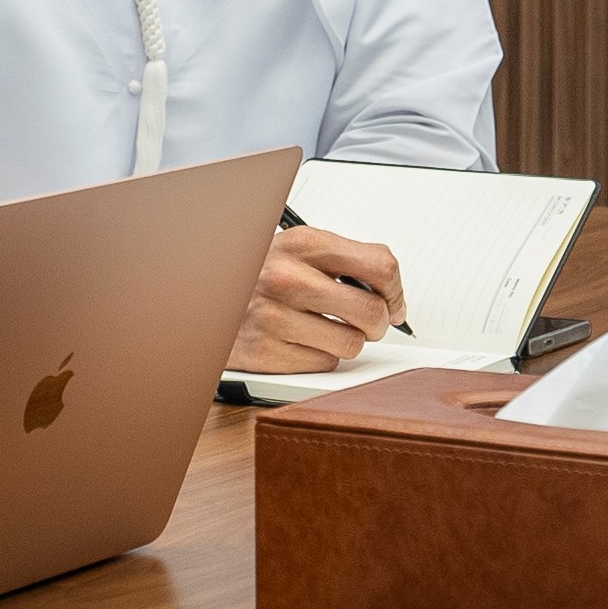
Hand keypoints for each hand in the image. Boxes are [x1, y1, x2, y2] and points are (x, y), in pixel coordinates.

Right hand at [229, 224, 407, 372]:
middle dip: (379, 323)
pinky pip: (325, 364)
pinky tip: (302, 341)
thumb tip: (392, 290)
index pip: (380, 266)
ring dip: (348, 341)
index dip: (395, 290)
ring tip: (327, 329)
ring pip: (352, 344)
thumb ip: (346, 259)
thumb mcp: (299, 250)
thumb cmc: (260, 274)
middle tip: (369, 323)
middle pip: (372, 311)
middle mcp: (287, 278)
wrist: (212, 297)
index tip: (394, 302)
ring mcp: (274, 317)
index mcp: (302, 244)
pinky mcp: (265, 352)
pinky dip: (321, 357)